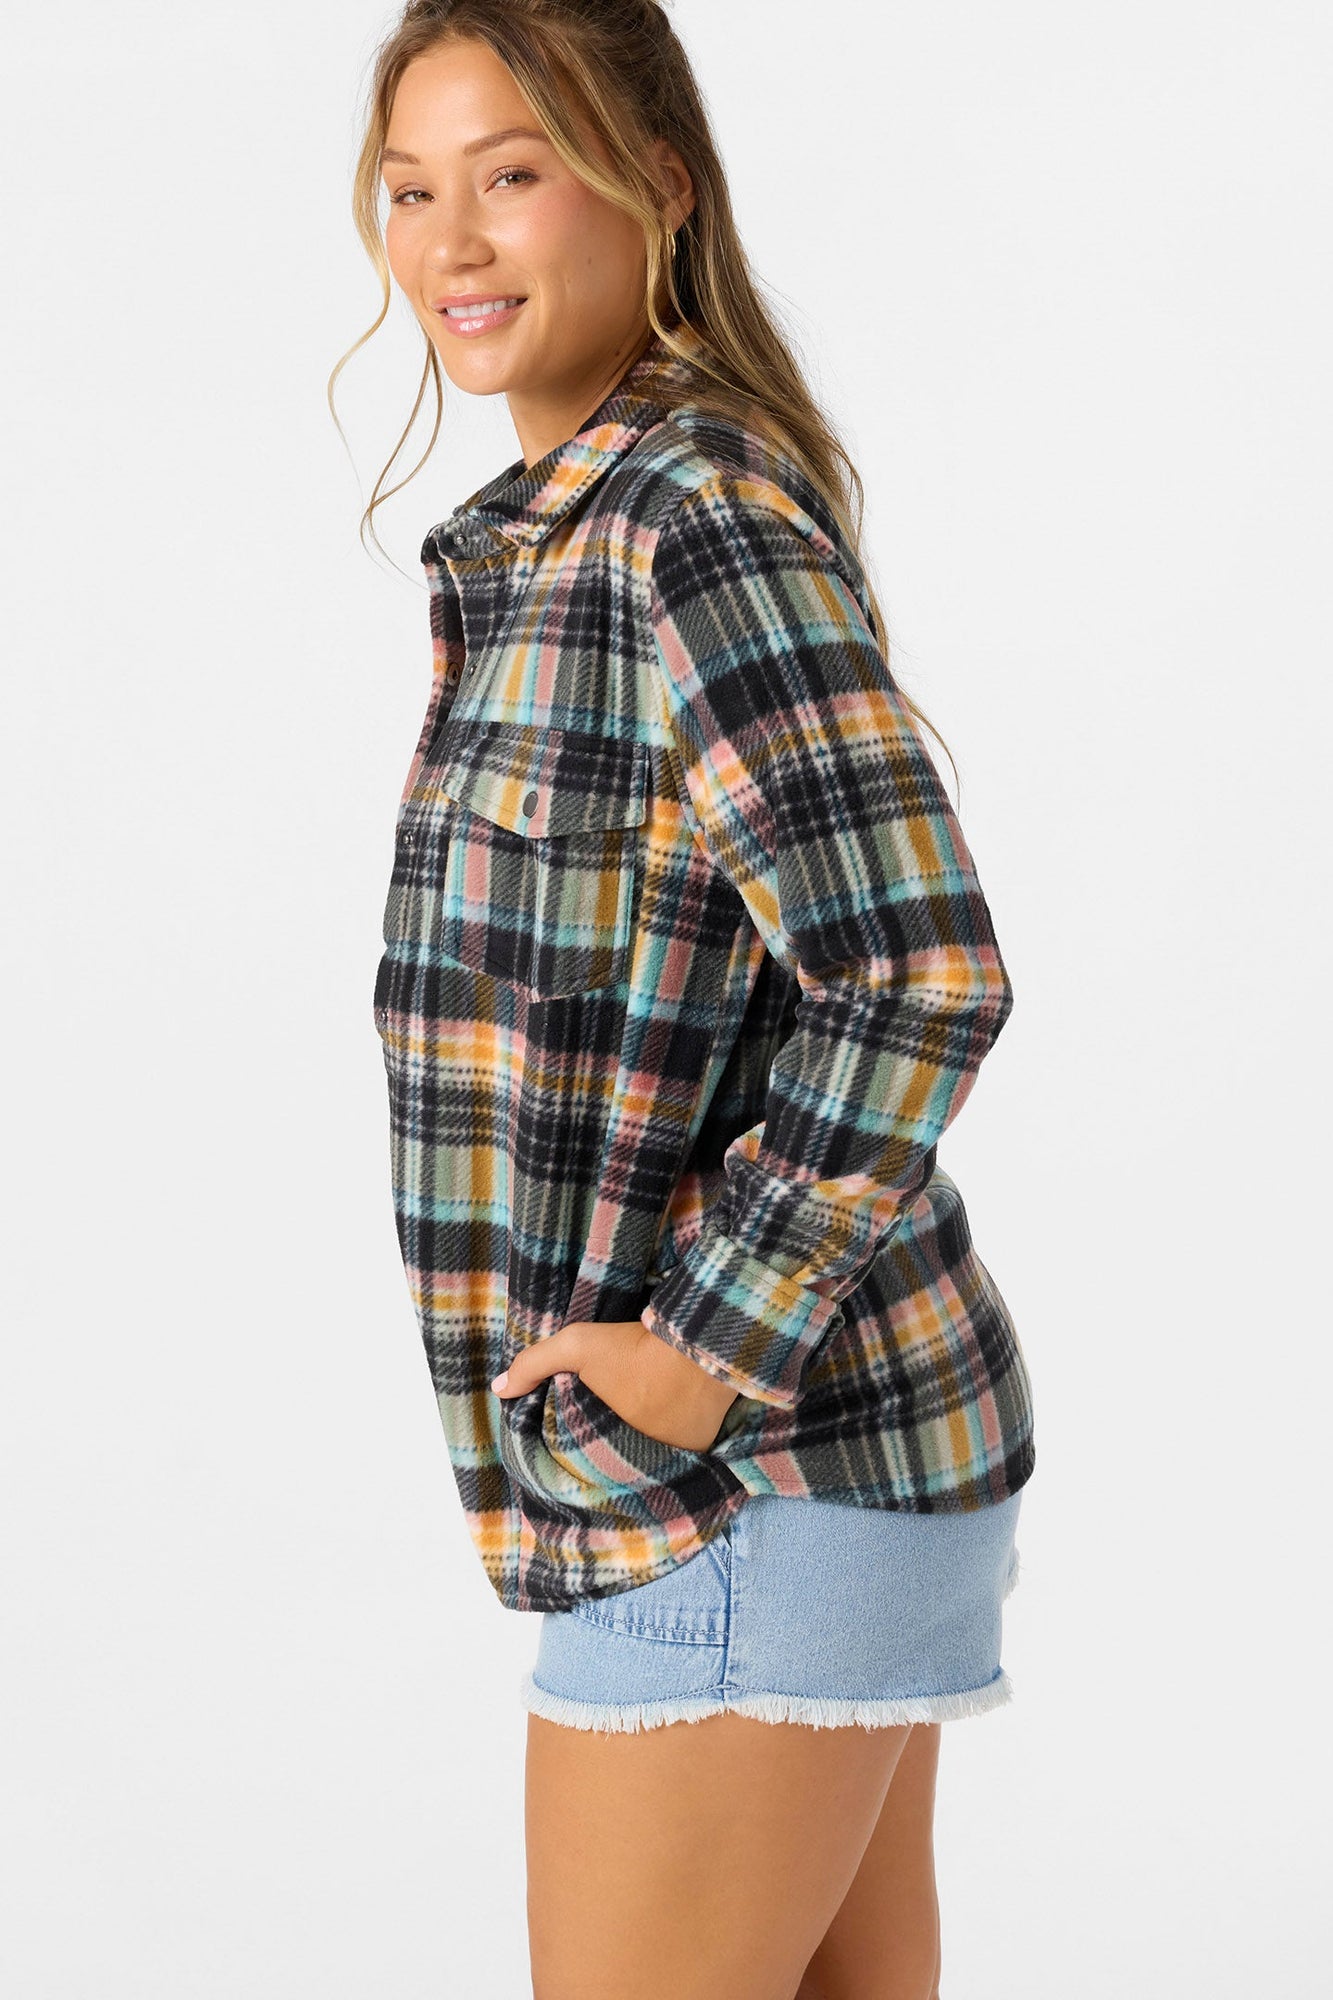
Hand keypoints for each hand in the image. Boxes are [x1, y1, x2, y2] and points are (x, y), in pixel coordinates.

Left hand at [491, 1318, 738, 1454]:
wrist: (699, 1343)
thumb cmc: (633, 1347)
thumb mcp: (577, 1346)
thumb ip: (534, 1364)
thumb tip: (499, 1389)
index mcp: (609, 1445)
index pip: (588, 1458)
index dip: (582, 1447)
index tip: (580, 1430)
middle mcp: (644, 1462)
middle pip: (619, 1460)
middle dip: (612, 1449)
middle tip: (609, 1426)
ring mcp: (676, 1457)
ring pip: (651, 1457)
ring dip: (644, 1446)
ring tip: (639, 1424)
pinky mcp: (703, 1447)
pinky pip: (682, 1450)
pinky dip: (674, 1440)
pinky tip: (668, 1421)